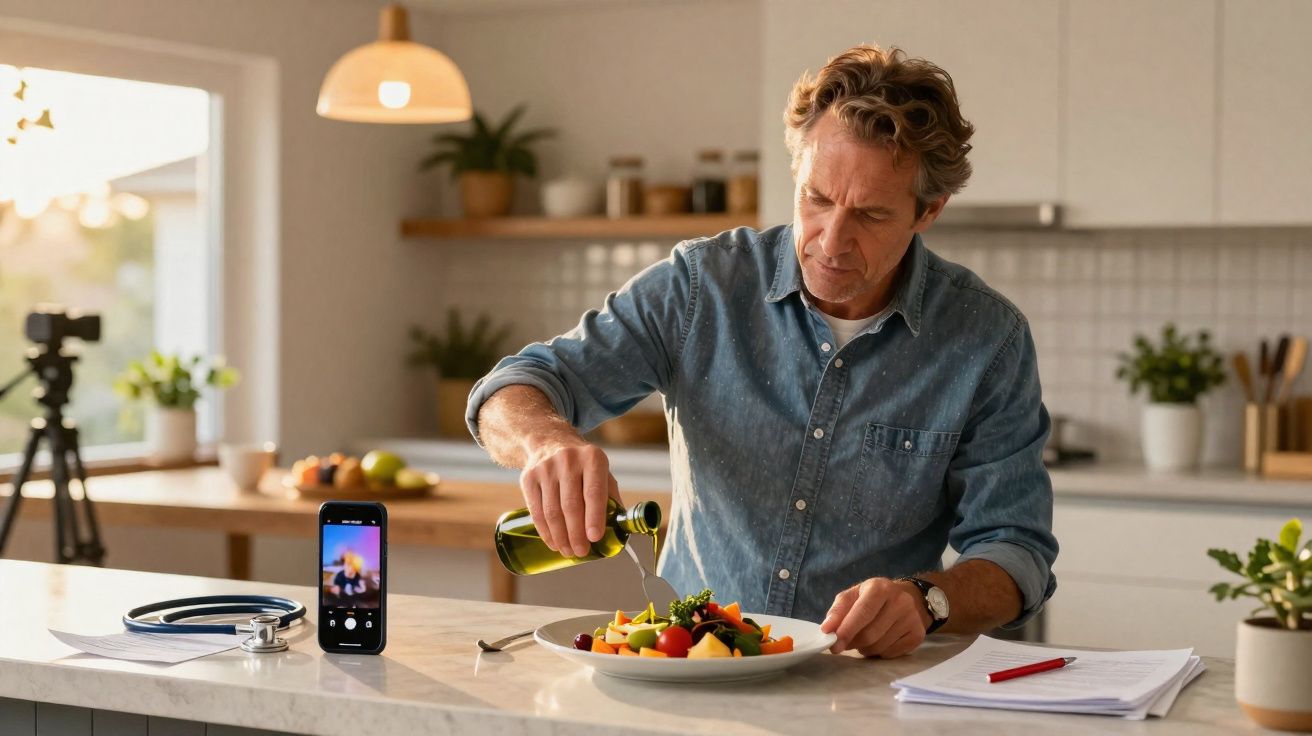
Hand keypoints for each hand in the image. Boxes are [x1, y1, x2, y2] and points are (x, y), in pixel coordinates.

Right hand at [520, 440, 621, 557]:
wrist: (549, 442)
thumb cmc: (583, 465)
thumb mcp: (601, 471)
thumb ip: (611, 497)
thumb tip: (618, 529)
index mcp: (592, 458)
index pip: (593, 492)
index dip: (594, 517)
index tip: (595, 538)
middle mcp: (568, 460)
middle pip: (571, 505)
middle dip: (576, 533)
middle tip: (582, 551)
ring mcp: (545, 468)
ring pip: (552, 511)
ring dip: (560, 536)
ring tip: (568, 551)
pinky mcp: (528, 477)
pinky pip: (536, 510)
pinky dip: (545, 531)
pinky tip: (552, 542)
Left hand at [820, 578, 931, 657]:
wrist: (909, 597)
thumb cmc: (874, 598)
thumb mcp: (854, 595)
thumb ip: (838, 611)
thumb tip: (826, 630)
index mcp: (880, 588)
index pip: (862, 613)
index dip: (846, 631)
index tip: (833, 644)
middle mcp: (900, 601)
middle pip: (870, 634)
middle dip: (853, 643)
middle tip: (845, 644)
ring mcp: (912, 619)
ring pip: (879, 646)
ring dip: (865, 648)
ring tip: (864, 639)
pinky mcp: (918, 635)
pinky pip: (891, 653)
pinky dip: (879, 652)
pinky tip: (880, 641)